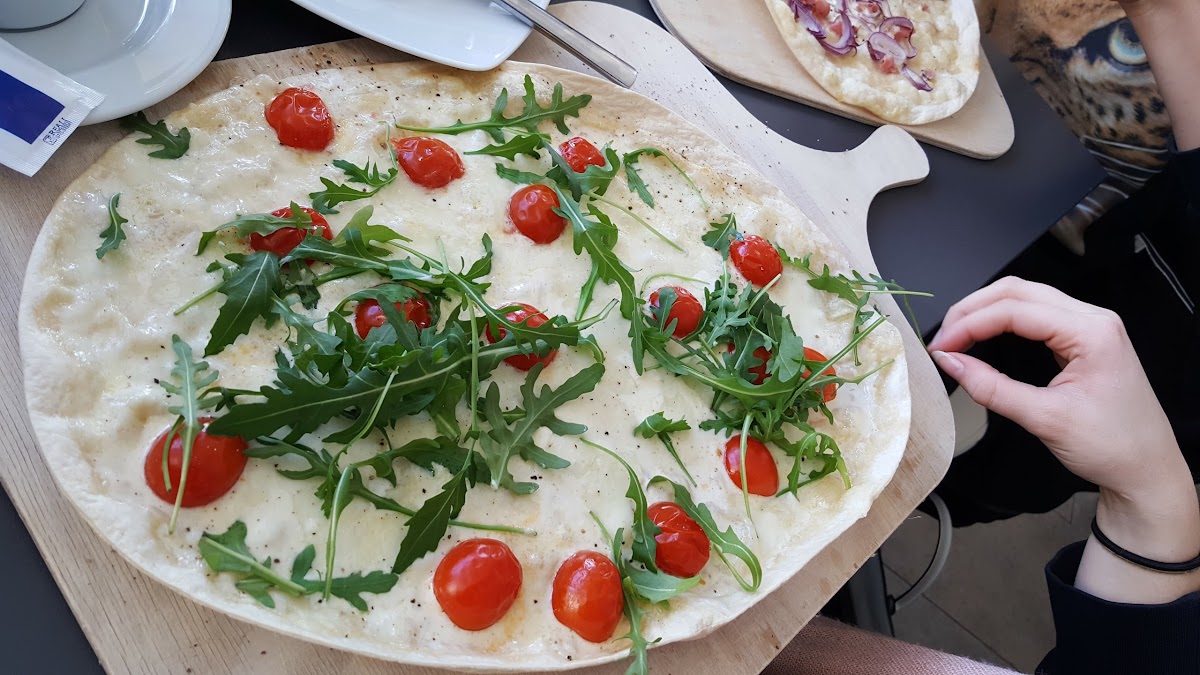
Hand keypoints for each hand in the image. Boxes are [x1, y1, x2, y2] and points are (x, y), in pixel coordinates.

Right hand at [928, 277, 1199, 602]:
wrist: (1147, 471)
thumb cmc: (1112, 447)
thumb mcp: (1045, 419)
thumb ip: (992, 388)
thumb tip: (950, 363)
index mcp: (1092, 332)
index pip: (1015, 309)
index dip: (970, 324)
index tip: (941, 348)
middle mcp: (1093, 319)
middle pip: (1018, 291)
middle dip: (972, 310)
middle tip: (943, 340)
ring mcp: (1090, 326)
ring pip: (1025, 297)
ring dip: (985, 312)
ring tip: (956, 338)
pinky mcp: (1082, 339)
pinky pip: (1036, 315)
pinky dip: (1002, 322)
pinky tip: (983, 338)